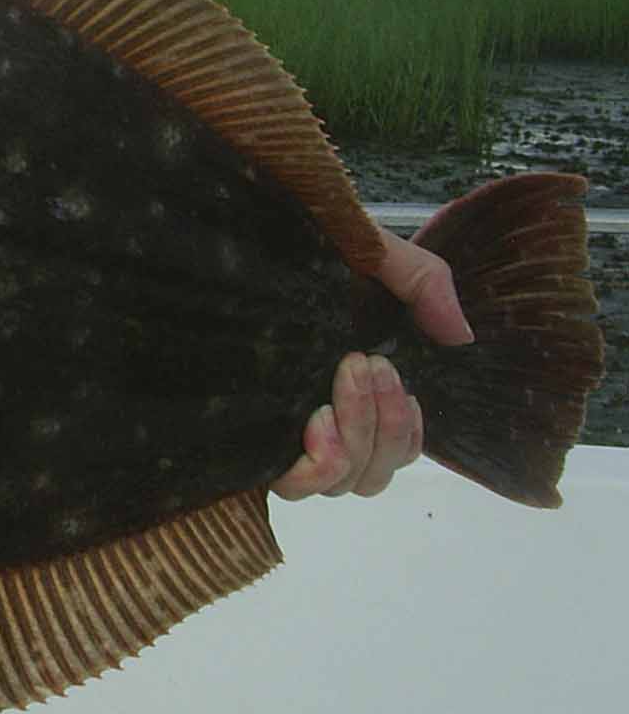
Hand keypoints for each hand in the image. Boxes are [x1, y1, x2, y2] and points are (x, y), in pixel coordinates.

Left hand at [271, 229, 471, 500]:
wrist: (253, 227)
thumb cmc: (307, 243)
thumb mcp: (376, 254)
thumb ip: (425, 285)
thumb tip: (460, 336)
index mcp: (356, 388)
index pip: (396, 451)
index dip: (407, 434)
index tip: (402, 385)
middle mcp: (324, 416)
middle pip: (374, 473)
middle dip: (384, 422)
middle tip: (366, 363)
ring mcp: (288, 427)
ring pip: (346, 482)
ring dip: (358, 436)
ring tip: (343, 378)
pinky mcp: (255, 433)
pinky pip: (296, 486)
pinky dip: (320, 466)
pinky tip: (317, 419)